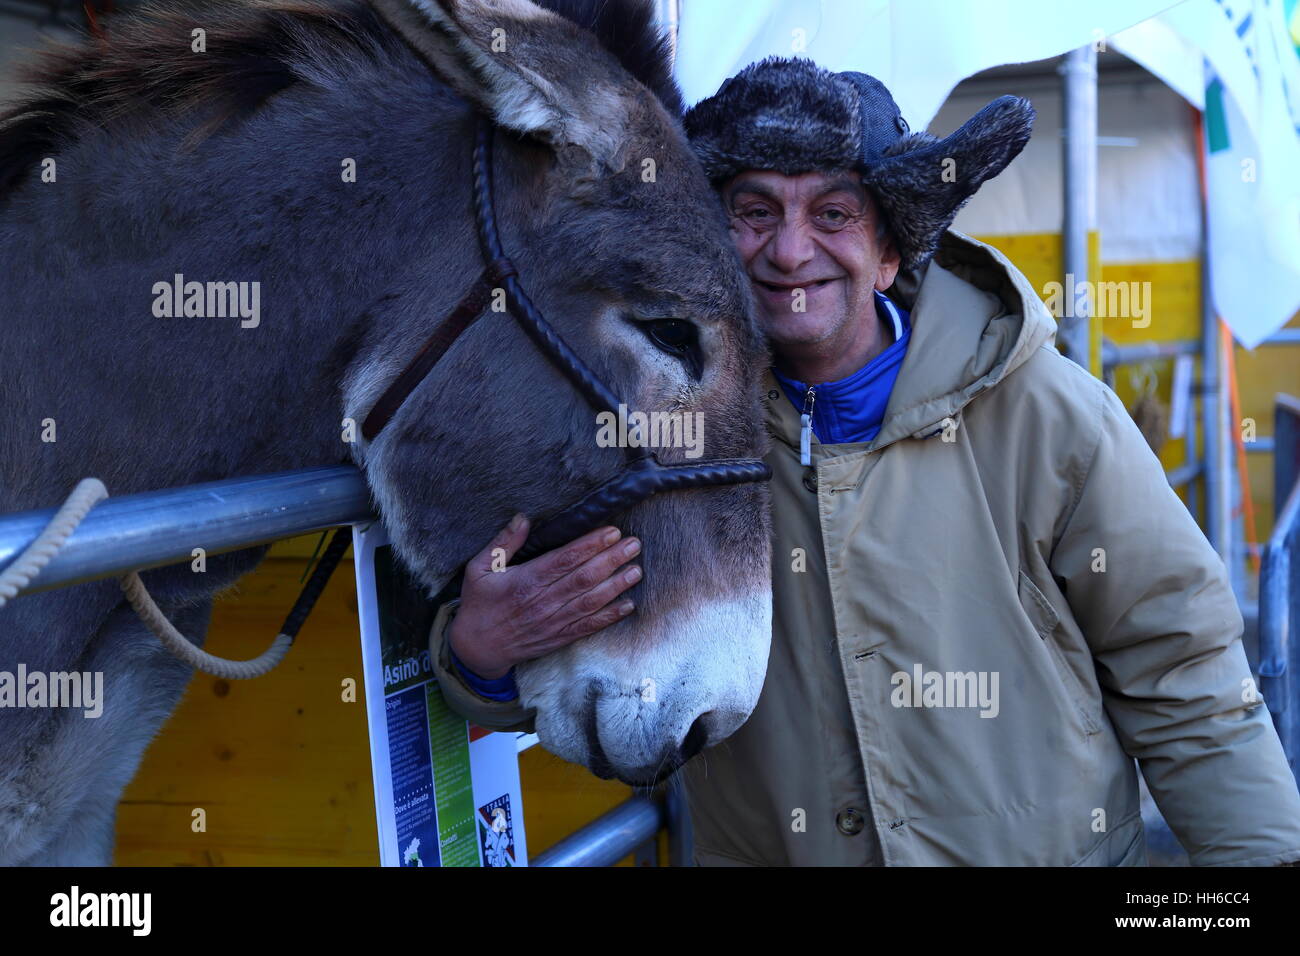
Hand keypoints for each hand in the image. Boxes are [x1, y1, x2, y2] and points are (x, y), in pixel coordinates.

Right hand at [447, 514, 641, 679]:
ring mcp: (553, 621)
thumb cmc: (479, 604)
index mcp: (526, 581)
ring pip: (591, 601)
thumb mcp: (479, 569)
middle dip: (611, 560)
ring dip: (616, 586)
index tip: (611, 532)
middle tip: (633, 544)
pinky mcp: (559, 637)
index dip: (590, 545)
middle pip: (584, 578)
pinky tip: (627, 605)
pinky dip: (609, 617)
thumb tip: (522, 518)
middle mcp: (543, 602)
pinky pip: (588, 626)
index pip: (565, 560)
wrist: (477, 648)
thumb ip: (502, 544)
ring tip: (636, 570)